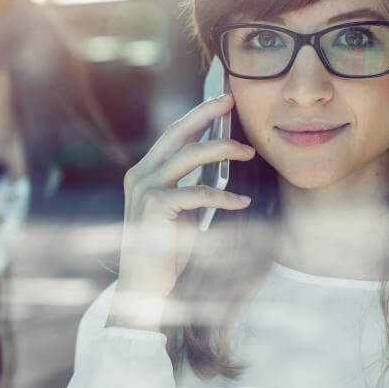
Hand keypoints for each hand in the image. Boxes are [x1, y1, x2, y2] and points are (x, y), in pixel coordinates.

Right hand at [107, 93, 254, 330]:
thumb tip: (217, 161)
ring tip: (248, 152)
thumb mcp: (179, 209)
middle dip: (206, 113)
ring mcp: (145, 190)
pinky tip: (243, 202)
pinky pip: (197, 192)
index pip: (172, 134)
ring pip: (188, 155)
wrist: (145, 287)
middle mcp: (140, 175)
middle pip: (177, 133)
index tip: (221, 100)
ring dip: (222, 149)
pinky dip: (223, 196)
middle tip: (231, 101)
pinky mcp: (155, 207)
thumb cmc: (166, 249)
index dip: (196, 115)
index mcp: (144, 173)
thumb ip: (188, 184)